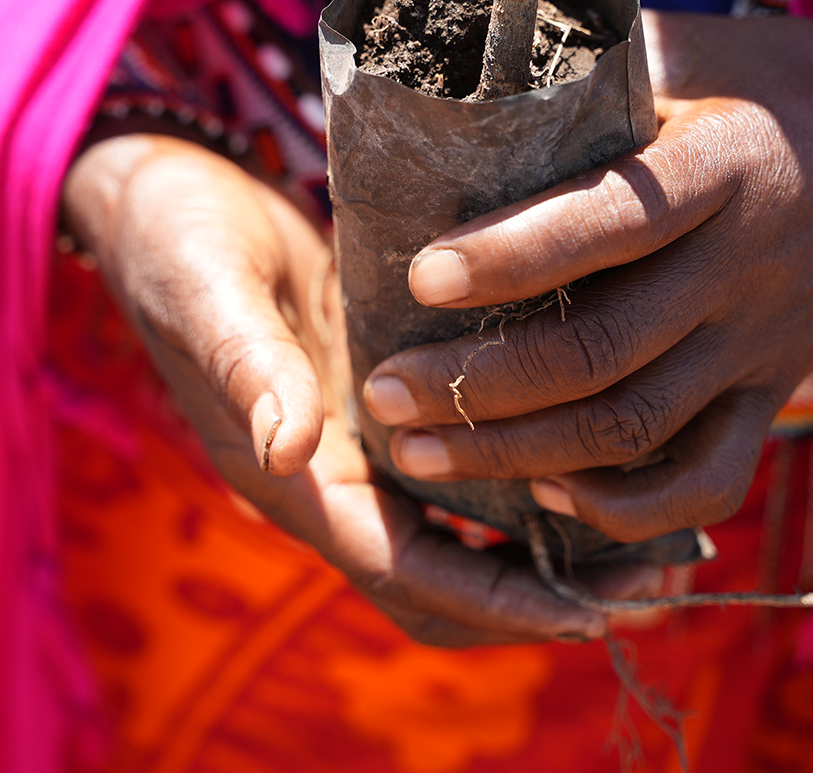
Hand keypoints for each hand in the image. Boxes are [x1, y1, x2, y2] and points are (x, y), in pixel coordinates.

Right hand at [61, 131, 655, 643]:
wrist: (164, 198)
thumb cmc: (177, 238)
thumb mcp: (209, 289)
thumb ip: (248, 366)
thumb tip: (288, 448)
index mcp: (292, 474)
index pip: (401, 569)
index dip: (493, 599)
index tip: (590, 614)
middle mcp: (334, 476)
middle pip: (446, 577)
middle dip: (540, 596)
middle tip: (647, 587)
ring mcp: (364, 443)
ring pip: (466, 531)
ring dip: (548, 549)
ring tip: (647, 541)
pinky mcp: (388, 401)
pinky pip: (466, 468)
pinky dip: (529, 481)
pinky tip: (595, 453)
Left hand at [363, 12, 812, 542]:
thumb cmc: (764, 89)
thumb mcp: (690, 49)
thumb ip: (590, 61)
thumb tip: (461, 57)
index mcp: (722, 166)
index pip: (611, 220)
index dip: (511, 256)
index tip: (418, 277)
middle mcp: (744, 266)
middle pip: (605, 350)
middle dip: (479, 385)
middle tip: (382, 391)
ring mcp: (761, 344)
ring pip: (635, 427)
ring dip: (517, 453)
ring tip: (416, 450)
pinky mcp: (771, 395)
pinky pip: (707, 479)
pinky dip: (622, 507)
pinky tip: (540, 492)